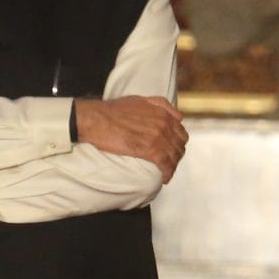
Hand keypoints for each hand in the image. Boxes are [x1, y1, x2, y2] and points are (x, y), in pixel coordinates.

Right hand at [74, 95, 188, 182]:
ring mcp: (158, 137)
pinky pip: (166, 164)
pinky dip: (167, 173)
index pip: (180, 132)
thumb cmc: (113, 110)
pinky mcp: (150, 150)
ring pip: (174, 156)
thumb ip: (161, 105)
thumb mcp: (140, 100)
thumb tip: (178, 116)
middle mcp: (164, 124)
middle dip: (176, 156)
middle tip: (168, 164)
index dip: (177, 144)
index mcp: (162, 113)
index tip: (171, 151)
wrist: (97, 119)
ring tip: (165, 172)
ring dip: (172, 166)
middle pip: (179, 146)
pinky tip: (164, 179)